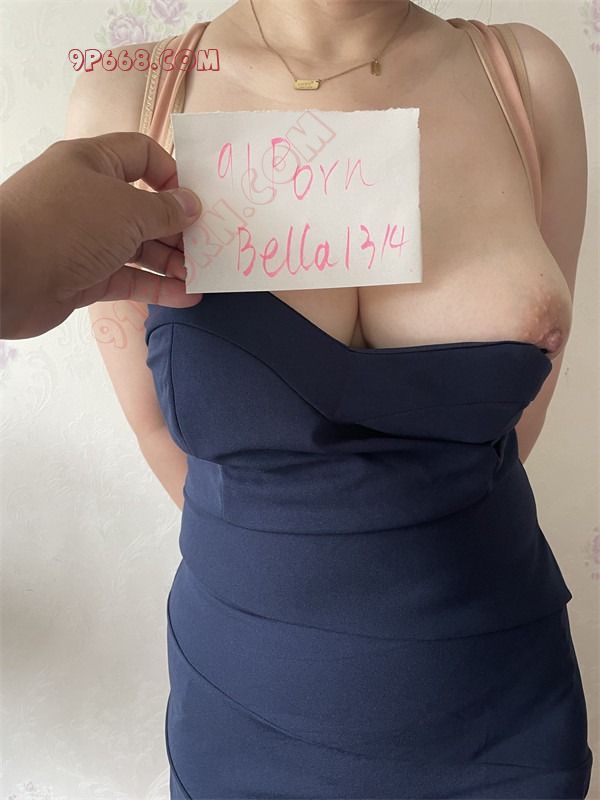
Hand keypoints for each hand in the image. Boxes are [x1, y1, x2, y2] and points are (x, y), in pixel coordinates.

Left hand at [0, 132, 203, 338]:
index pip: (143, 155)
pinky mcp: (85, 276)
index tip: (196, 202)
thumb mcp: (126, 209)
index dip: (173, 175)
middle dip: (178, 227)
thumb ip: (165, 210)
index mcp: (94, 162)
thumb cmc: (66, 226)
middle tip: (208, 245)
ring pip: (139, 247)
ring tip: (201, 274)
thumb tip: (192, 205)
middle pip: (145, 206)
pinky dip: (157, 287)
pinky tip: (186, 296)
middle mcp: (90, 197)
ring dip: (171, 261)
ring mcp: (87, 239)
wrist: (3, 277)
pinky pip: (129, 278)